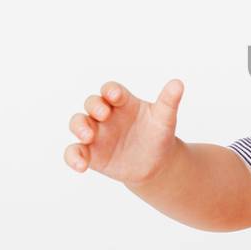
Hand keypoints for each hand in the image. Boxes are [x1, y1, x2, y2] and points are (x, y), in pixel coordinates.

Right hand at [64, 79, 184, 186]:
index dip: (111, 91)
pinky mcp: (91, 154)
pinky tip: (81, 165)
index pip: (111, 90)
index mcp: (123, 103)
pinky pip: (74, 152)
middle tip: (103, 114)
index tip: (115, 95)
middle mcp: (106, 115)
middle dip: (94, 106)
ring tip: (88, 136)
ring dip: (79, 127)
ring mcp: (96, 134)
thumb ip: (168, 101)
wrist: (156, 163)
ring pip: (78, 123)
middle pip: (91, 103)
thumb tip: (178, 83)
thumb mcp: (165, 119)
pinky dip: (73, 157)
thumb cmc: (158, 135)